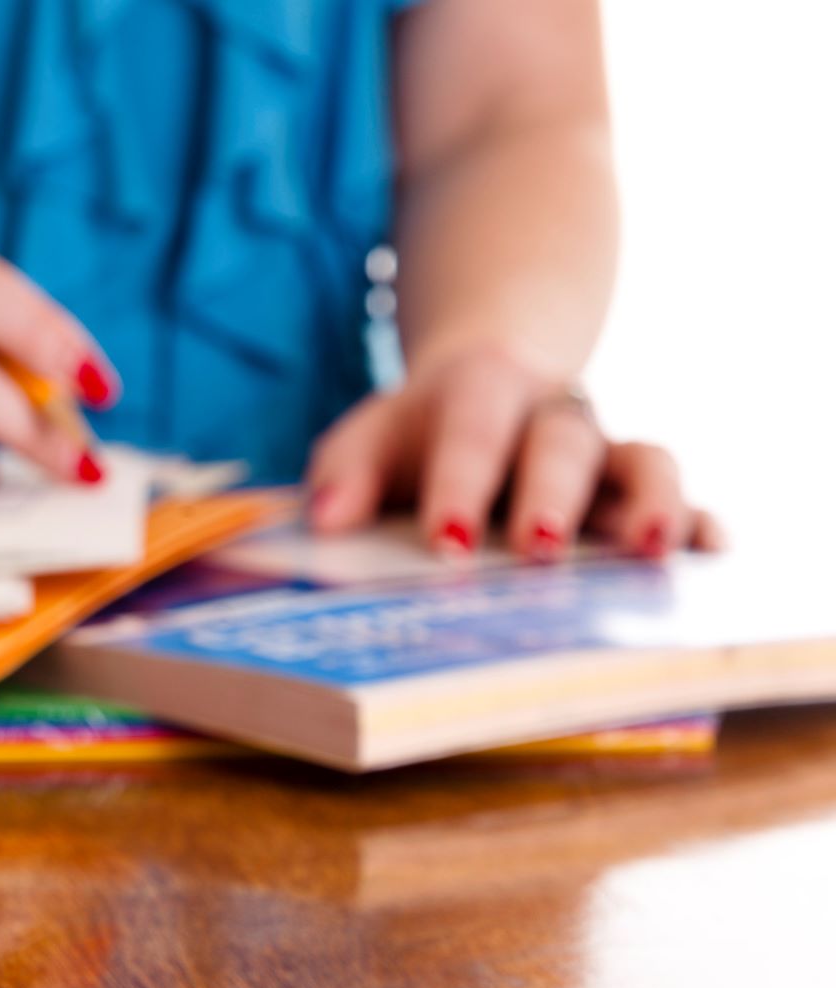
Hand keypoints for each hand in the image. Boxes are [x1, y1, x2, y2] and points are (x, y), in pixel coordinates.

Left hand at [305, 346, 724, 558]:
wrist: (480, 387)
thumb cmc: (413, 434)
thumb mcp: (365, 440)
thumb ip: (341, 473)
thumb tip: (325, 520)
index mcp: (479, 392)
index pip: (472, 431)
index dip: (460, 484)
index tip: (445, 542)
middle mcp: (552, 415)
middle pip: (562, 443)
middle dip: (552, 497)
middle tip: (538, 550)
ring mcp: (604, 451)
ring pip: (644, 460)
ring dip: (650, 504)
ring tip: (648, 552)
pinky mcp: (636, 487)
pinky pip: (682, 497)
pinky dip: (702, 522)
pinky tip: (711, 551)